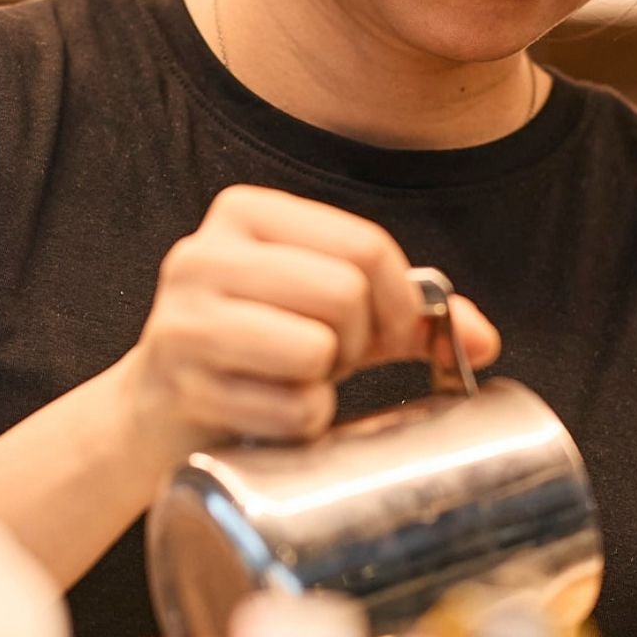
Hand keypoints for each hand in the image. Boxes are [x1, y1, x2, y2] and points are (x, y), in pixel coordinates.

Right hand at [113, 184, 500, 465]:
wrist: (153, 414)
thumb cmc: (256, 352)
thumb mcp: (327, 312)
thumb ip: (406, 313)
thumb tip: (483, 340)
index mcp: (245, 213)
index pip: (364, 245)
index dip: (400, 301)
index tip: (389, 334)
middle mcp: (204, 254)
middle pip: (345, 293)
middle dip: (360, 343)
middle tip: (334, 361)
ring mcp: (183, 318)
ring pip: (317, 348)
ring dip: (326, 382)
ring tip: (295, 379)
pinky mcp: (180, 383)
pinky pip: (292, 408)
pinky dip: (300, 422)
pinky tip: (267, 413)